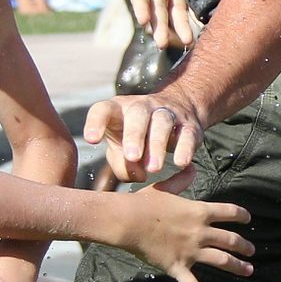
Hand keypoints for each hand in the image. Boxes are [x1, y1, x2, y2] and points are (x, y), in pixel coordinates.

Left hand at [84, 89, 206, 182]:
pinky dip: (185, 148)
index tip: (91, 140)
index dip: (96, 123)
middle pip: (137, 114)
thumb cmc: (136, 135)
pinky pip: (187, 134)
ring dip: (157, 145)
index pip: (103, 110)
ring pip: (162, 122)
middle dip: (134, 135)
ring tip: (153, 169)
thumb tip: (137, 174)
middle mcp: (142, 107)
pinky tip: (181, 163)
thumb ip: (121, 163)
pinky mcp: (189, 125)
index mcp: (118, 109)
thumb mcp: (121, 147)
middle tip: (132, 156)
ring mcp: (167, 113)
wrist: (177, 108)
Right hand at [115, 167, 253, 281]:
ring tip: (248, 270)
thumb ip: (181, 180)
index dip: (241, 215)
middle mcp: (200, 232)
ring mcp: (191, 251)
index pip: (229, 212)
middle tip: (251, 250)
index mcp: (199, 211)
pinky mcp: (178, 267)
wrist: (128, 221)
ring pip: (222, 260)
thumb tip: (193, 168)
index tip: (248, 219)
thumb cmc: (143, 203)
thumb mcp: (165, 188)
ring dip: (237, 266)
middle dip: (243, 245)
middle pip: (230, 239)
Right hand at [127, 0, 198, 49]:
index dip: (139, 5)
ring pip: (170, 6)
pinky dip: (188, 16)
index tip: (143, 22)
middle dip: (158, 23)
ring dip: (175, 25)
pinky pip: (185, 2)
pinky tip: (196, 29)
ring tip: (186, 41)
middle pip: (154, 2)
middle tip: (161, 43)